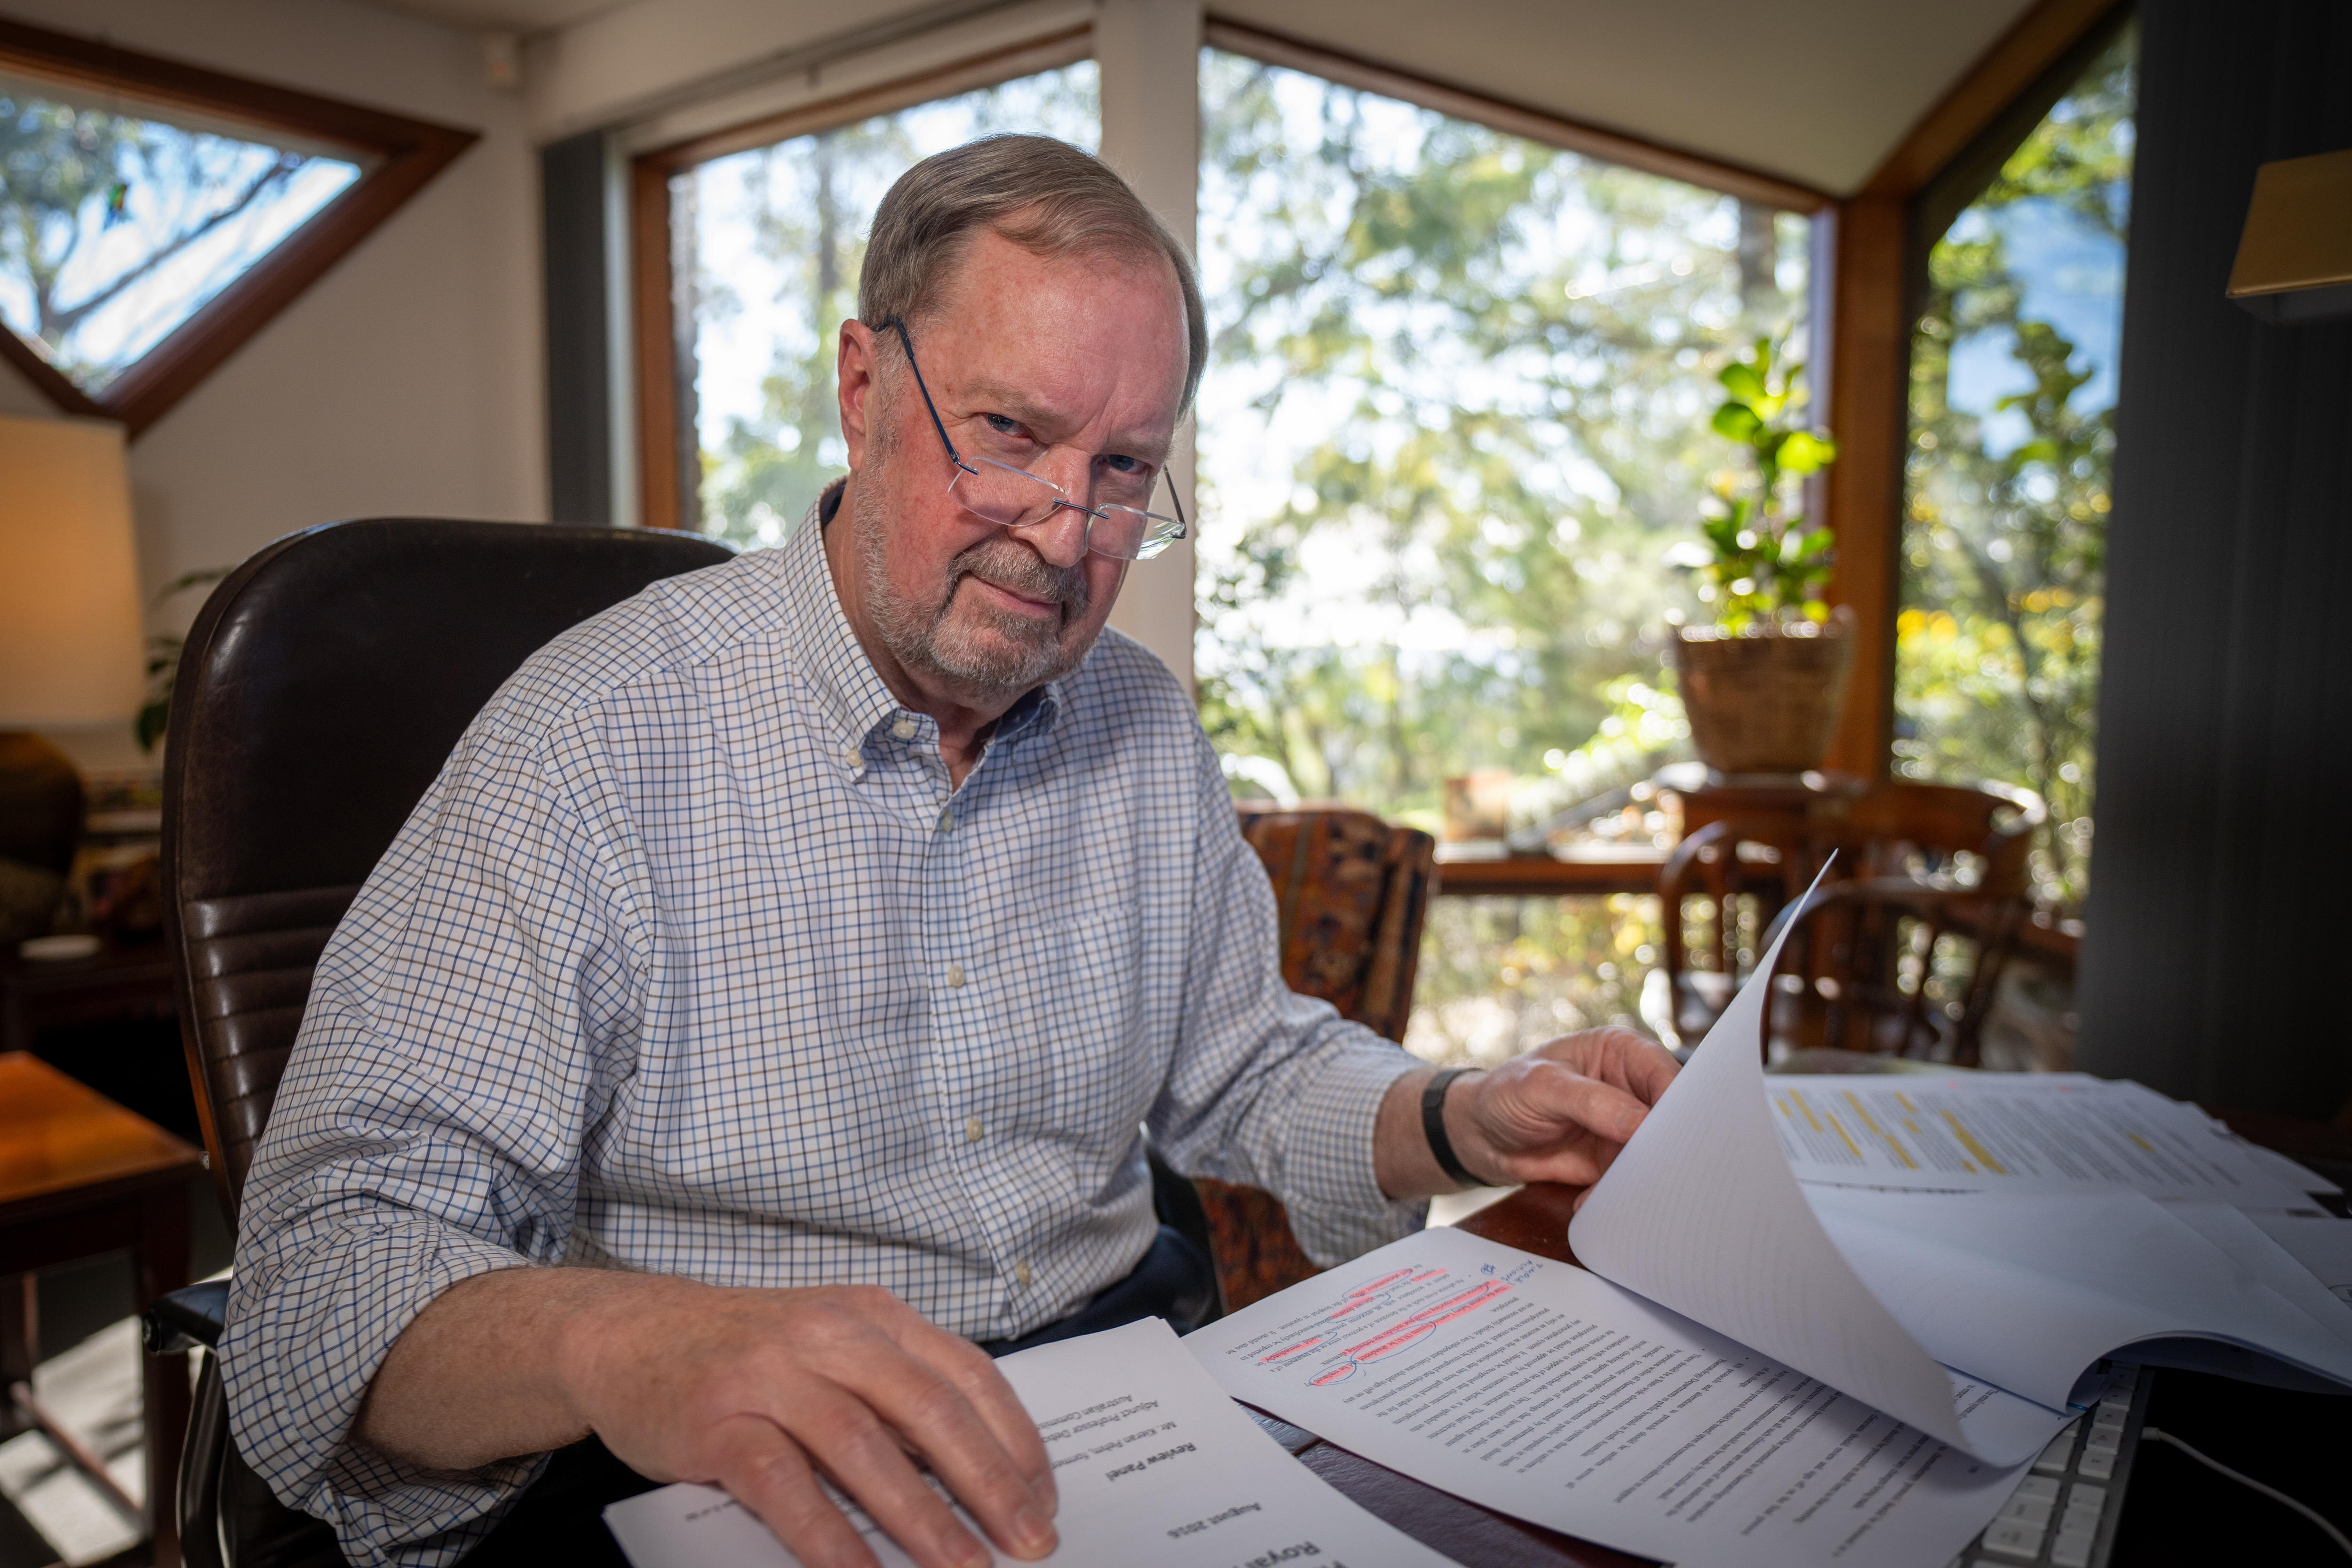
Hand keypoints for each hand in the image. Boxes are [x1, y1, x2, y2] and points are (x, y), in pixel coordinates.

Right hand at [563, 1278, 1056, 1567]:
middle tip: (1030, 1542)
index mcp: (874, 1316)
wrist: (626, 1333)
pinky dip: (830, 1536)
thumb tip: (976, 1471)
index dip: (1015, 1440)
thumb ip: (895, 1392)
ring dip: (922, 1516)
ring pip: (865, 1447)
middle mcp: (831, 1335)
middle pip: (931, 1410)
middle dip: (990, 1483)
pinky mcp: (720, 1421)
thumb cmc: (746, 1353)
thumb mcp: (833, 1346)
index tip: (1046, 1498)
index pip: (968, 1376)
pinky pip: (786, 1486)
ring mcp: (773, 1375)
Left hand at [1445, 1026, 1678, 1209]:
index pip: (1666, 1074)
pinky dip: (1617, 1196)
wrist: (1479, 1135)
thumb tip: (1640, 1122)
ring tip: (1613, 1188)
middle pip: (1672, 1118)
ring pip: (1656, 1155)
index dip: (1678, 1104)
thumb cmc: (1505, 1092)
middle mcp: (1632, 1089)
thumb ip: (1589, 1101)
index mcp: (1621, 1052)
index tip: (1673, 1135)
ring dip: (1641, 1177)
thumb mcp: (1540, 1086)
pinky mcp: (1615, 1162)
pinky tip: (1586, 1200)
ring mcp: (1626, 1128)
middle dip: (1666, 1146)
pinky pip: (1632, 1182)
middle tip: (1651, 1169)